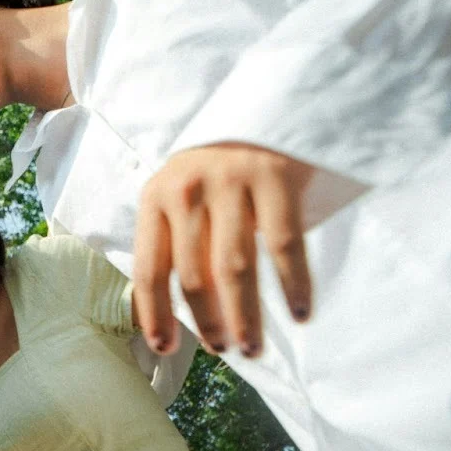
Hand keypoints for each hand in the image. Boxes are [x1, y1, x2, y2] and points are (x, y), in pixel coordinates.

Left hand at [133, 143, 315, 357]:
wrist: (266, 99)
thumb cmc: (219, 164)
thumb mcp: (181, 193)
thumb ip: (174, 240)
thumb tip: (171, 315)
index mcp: (155, 198)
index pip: (148, 269)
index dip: (155, 315)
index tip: (166, 348)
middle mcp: (186, 190)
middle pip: (193, 276)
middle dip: (208, 323)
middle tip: (225, 351)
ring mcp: (231, 182)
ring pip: (234, 268)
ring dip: (246, 317)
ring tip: (253, 348)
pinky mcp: (274, 176)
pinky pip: (283, 245)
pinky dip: (293, 285)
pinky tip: (301, 313)